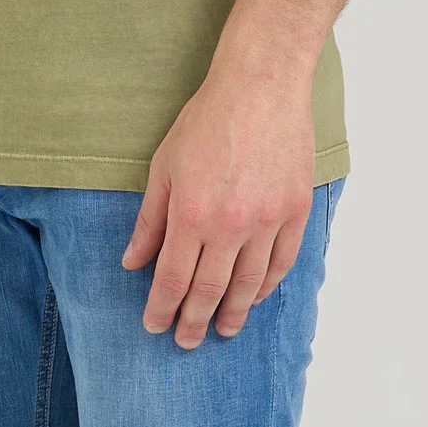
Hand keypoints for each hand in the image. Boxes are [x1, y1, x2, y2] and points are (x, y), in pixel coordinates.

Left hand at [120, 57, 315, 348]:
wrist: (260, 86)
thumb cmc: (207, 119)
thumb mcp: (164, 164)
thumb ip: (150, 219)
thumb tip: (133, 262)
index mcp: (192, 213)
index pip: (173, 280)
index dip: (162, 309)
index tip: (155, 325)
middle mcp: (231, 225)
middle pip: (210, 291)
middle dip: (194, 322)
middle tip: (186, 341)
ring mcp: (267, 221)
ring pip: (249, 285)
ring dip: (233, 313)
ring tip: (222, 329)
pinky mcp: (294, 211)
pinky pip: (282, 263)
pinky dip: (267, 286)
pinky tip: (256, 296)